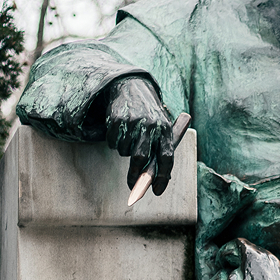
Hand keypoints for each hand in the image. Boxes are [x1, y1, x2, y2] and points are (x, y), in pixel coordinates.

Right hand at [104, 76, 174, 194]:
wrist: (132, 88)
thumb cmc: (150, 117)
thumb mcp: (161, 129)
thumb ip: (159, 152)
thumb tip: (154, 183)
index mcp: (165, 130)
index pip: (166, 157)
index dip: (162, 176)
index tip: (157, 191)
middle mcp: (150, 125)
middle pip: (141, 158)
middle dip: (135, 176)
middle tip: (132, 187)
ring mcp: (133, 121)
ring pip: (125, 151)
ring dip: (124, 152)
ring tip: (129, 139)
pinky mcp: (117, 118)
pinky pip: (112, 142)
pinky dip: (114, 143)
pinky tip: (120, 132)